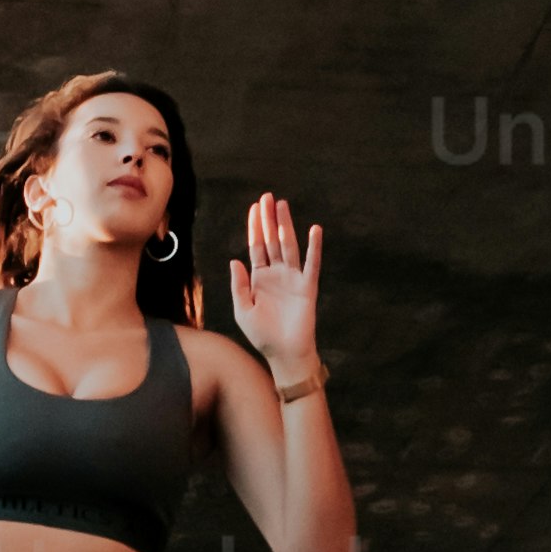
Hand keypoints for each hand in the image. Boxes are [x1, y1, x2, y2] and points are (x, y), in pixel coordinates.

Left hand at [226, 193, 324, 390]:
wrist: (284, 354)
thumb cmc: (262, 335)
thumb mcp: (243, 311)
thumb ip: (238, 286)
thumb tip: (235, 260)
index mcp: (259, 278)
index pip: (256, 246)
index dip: (255, 227)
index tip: (255, 207)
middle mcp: (276, 274)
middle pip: (271, 240)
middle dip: (269, 219)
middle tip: (268, 197)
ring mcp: (292, 279)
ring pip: (288, 246)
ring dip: (285, 226)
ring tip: (283, 205)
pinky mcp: (306, 288)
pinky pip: (311, 264)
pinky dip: (314, 247)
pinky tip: (314, 230)